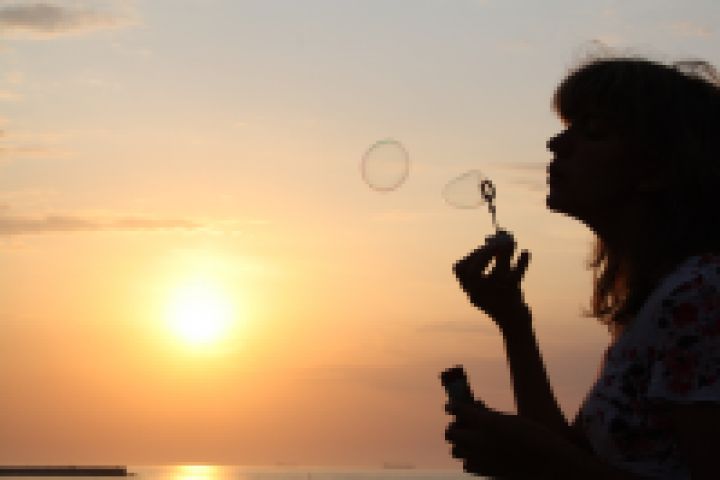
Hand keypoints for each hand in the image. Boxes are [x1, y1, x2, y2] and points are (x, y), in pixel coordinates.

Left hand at [445, 402, 576, 478]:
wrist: (551, 467)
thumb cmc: (536, 437)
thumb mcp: (512, 419)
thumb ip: (489, 414)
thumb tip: (474, 407)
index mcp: (487, 423)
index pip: (458, 409)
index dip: (453, 406)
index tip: (452, 405)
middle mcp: (480, 441)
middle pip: (450, 433)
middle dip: (455, 427)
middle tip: (462, 424)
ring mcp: (481, 459)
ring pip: (455, 451)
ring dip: (460, 444)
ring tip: (471, 440)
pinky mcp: (486, 473)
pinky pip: (467, 465)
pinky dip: (469, 459)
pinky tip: (480, 455)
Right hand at [453, 230, 530, 330]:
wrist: (515, 324)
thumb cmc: (506, 298)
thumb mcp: (499, 275)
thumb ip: (499, 255)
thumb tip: (501, 232)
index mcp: (470, 290)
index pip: (460, 269)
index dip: (472, 255)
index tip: (486, 245)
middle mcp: (477, 296)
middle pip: (472, 272)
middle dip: (484, 254)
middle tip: (498, 244)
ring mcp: (493, 300)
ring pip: (493, 275)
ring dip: (502, 258)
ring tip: (511, 244)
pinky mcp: (510, 301)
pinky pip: (514, 280)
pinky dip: (521, 265)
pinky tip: (526, 253)